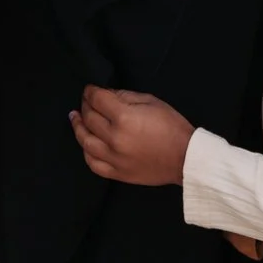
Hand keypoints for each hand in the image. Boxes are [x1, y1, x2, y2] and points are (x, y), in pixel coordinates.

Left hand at [69, 85, 194, 185]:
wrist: (185, 158)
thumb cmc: (171, 126)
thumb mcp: (150, 101)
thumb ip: (124, 96)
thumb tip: (106, 95)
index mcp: (124, 117)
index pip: (97, 100)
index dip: (90, 91)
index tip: (89, 89)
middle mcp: (114, 139)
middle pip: (89, 119)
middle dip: (85, 106)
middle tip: (85, 101)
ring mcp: (114, 158)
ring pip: (85, 142)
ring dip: (78, 127)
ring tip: (76, 118)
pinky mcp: (118, 174)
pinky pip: (93, 163)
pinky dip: (86, 152)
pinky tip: (86, 143)